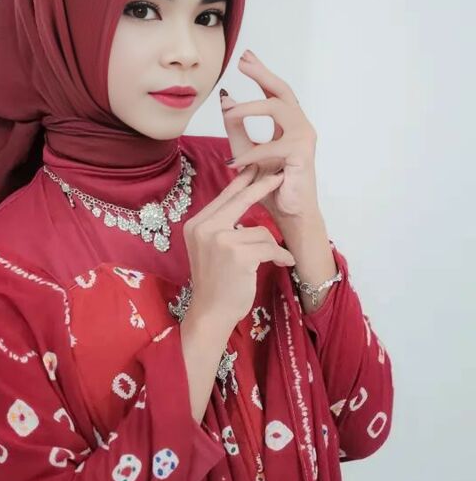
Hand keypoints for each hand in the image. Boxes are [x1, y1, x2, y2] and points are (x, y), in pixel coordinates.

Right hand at [183, 167, 295, 327]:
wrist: (211, 313)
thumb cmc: (216, 282)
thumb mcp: (211, 247)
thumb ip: (222, 224)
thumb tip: (243, 197)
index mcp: (196, 224)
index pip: (224, 197)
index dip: (242, 181)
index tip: (255, 167)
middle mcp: (205, 228)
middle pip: (241, 199)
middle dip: (263, 186)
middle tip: (279, 176)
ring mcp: (220, 241)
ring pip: (260, 230)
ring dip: (271, 246)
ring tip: (274, 258)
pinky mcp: (238, 255)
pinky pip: (269, 246)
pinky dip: (279, 255)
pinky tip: (282, 263)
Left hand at [220, 50, 320, 223]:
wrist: (289, 213)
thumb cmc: (272, 185)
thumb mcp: (246, 151)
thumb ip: (236, 128)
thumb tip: (225, 99)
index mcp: (288, 124)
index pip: (274, 92)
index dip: (260, 73)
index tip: (245, 57)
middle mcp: (300, 126)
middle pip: (282, 90)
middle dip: (262, 73)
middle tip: (243, 61)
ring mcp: (303, 138)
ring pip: (276, 108)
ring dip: (249, 107)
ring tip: (228, 112)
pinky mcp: (301, 154)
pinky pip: (270, 146)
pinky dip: (249, 154)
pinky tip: (232, 163)